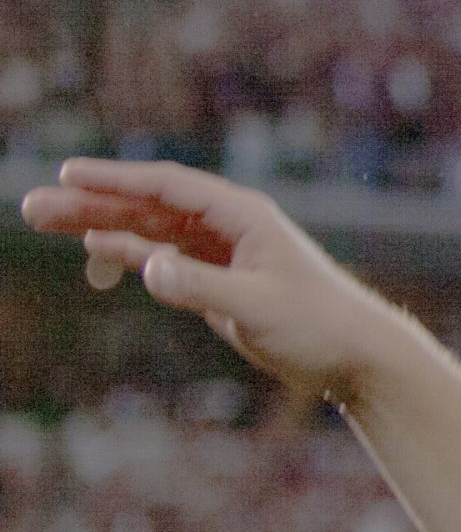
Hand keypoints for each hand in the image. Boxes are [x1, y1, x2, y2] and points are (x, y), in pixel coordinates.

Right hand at [20, 160, 415, 401]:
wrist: (357, 357)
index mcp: (242, 216)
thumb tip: (147, 268)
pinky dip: (130, 257)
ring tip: (44, 222)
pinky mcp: (219, 280)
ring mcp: (221, 251)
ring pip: (148, 230)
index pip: (166, 186)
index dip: (115, 180)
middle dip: (90, 203)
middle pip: (146, 205)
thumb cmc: (319, 327)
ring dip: (99, 226)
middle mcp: (228, 225)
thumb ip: (201, 288)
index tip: (67, 174)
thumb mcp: (258, 309)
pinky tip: (95, 259)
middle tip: (32, 207)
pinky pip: (163, 259)